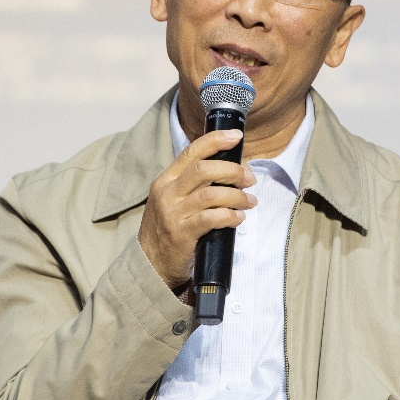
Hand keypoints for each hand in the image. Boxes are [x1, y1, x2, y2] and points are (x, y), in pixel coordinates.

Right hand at [138, 129, 256, 288]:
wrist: (150, 263)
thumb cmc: (169, 229)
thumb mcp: (175, 200)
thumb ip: (198, 185)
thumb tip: (236, 169)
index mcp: (166, 180)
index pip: (191, 151)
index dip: (215, 140)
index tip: (236, 137)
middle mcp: (167, 193)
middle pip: (203, 170)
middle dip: (232, 171)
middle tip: (249, 179)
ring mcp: (173, 213)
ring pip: (210, 194)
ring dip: (236, 196)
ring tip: (249, 201)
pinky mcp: (181, 233)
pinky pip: (211, 219)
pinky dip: (230, 216)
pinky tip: (238, 218)